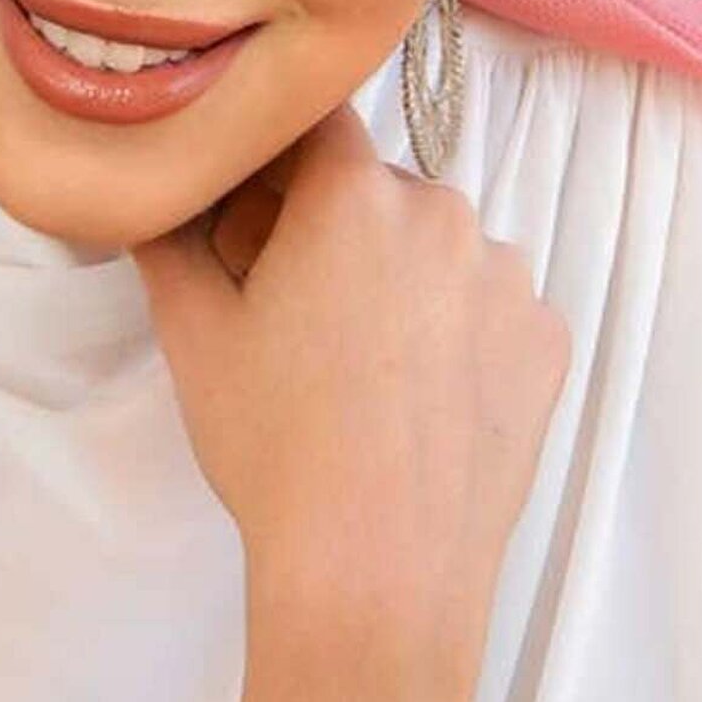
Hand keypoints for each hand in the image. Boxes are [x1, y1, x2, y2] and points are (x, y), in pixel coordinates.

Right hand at [131, 103, 571, 700]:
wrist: (376, 575)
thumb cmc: (273, 445)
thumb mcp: (194, 335)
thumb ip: (167, 235)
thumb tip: (153, 187)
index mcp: (354, 193)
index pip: (313, 126)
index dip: (278, 166)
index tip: (255, 223)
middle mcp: (445, 211)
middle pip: (377, 192)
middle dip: (336, 231)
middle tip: (296, 317)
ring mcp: (509, 277)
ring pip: (439, 250)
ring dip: (403, 281)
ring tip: (363, 374)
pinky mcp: (549, 340)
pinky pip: (492, 308)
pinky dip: (460, 334)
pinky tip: (421, 400)